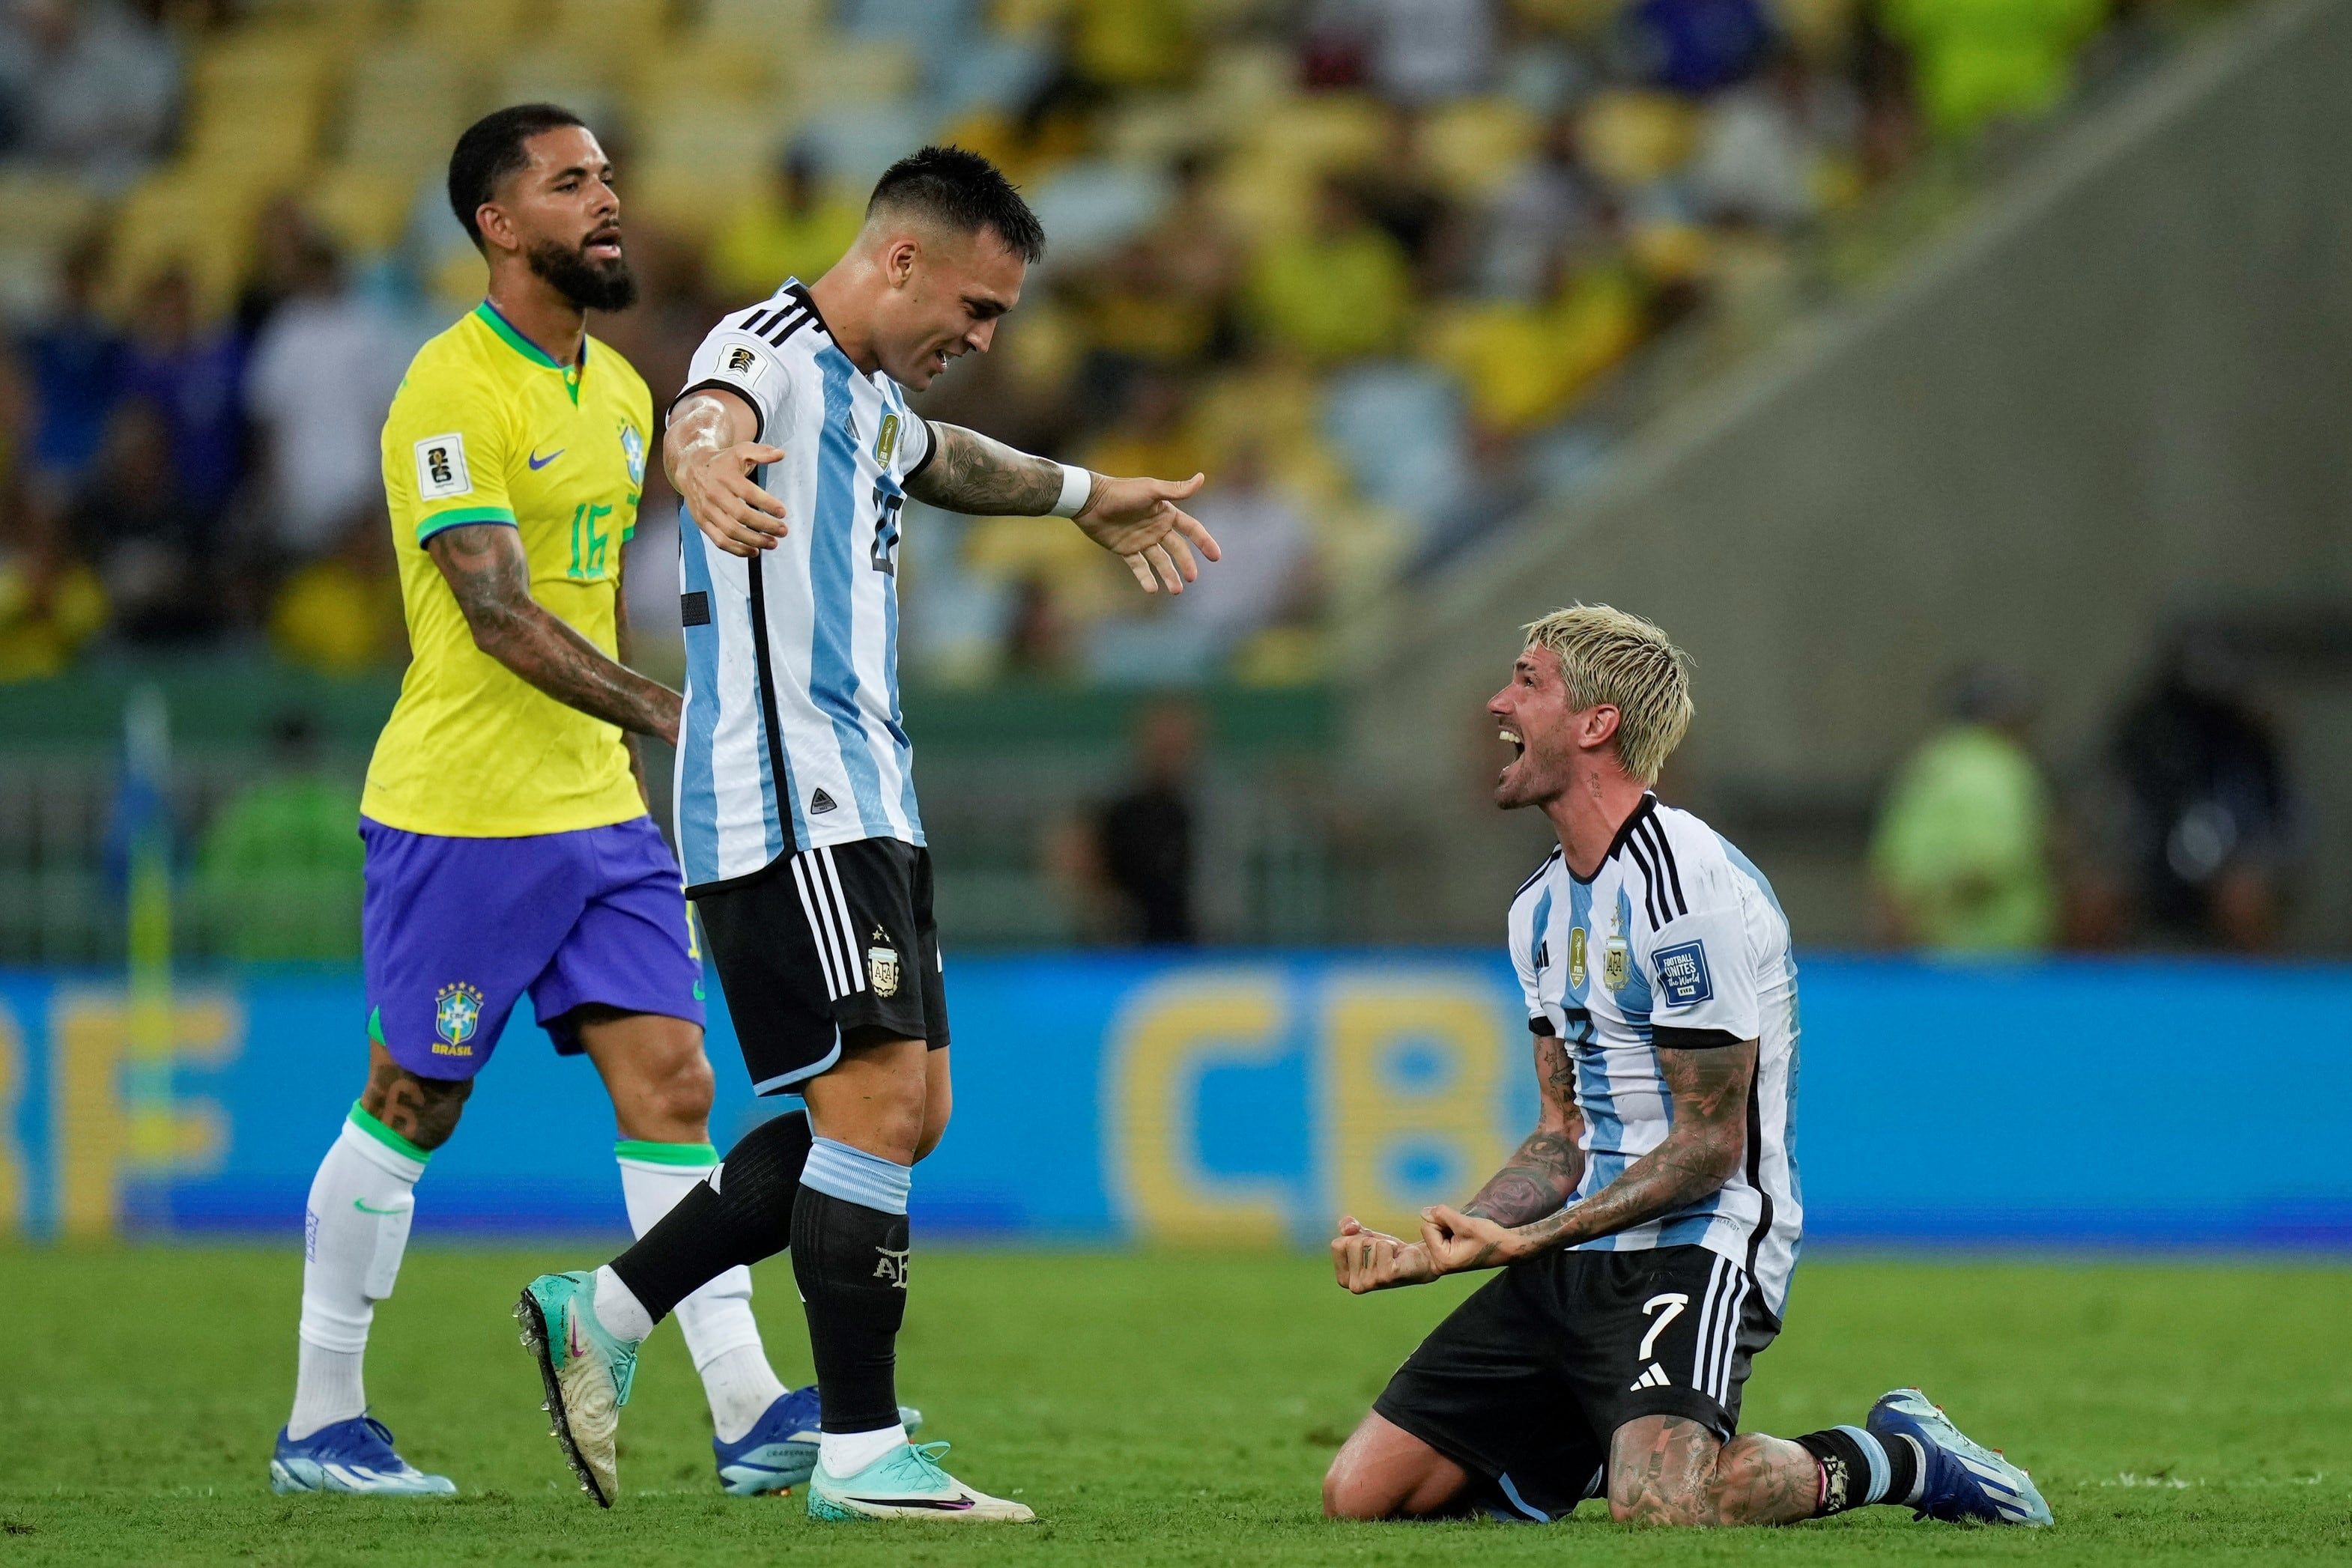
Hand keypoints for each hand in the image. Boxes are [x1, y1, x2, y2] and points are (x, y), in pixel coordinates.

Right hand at [679, 440, 787, 556]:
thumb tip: (781, 454)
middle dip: (765, 526)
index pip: (748, 493)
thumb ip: (761, 452)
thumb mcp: (740, 451)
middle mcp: (714, 494)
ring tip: (773, 543)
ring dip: (754, 541)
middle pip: (740, 515)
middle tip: (783, 531)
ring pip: (730, 531)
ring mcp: (706, 510)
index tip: (783, 512)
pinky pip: (719, 541)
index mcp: (725, 476)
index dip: (766, 504)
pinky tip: (754, 551)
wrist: (691, 468)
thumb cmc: (722, 462)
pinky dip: (737, 550)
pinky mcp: (702, 523)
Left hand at [1073, 471, 1220, 594]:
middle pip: (1178, 549)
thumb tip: (1202, 478)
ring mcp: (1141, 540)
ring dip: (1169, 575)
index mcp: (1166, 514)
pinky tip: (1153, 589)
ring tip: (1176, 591)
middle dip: (1186, 564)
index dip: (1204, 541)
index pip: (1191, 529)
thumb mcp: (1151, 490)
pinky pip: (1139, 566)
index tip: (1216, 557)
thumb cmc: (1122, 492)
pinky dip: (1145, 578)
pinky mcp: (1125, 550)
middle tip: (1192, 578)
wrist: (1090, 501)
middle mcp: (1156, 528)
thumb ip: (1176, 490)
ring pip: (1160, 561)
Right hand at [1330, 1214, 1436, 1293]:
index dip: (1354, 1239)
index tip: (1367, 1249)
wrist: (1416, 1259)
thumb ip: (1348, 1227)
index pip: (1337, 1244)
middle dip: (1368, 1240)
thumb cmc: (1387, 1251)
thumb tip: (1348, 1228)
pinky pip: (1382, 1246)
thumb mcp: (1363, 1235)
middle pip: (1351, 1242)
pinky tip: (1397, 1258)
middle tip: (1382, 1253)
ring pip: (1367, 1243)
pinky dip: (1391, 1246)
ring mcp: (1370, 1283)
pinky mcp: (1386, 1276)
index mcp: (1344, 1279)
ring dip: (1381, 1243)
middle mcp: (1355, 1285)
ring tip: (1391, 1256)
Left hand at [1418, 1204, 1522, 1276]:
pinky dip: (1450, 1232)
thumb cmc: (1489, 1237)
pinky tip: (1463, 1237)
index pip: (1427, 1227)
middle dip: (1445, 1225)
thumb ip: (1442, 1215)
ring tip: (1464, 1234)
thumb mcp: (1466, 1223)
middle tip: (1464, 1232)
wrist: (1506, 1247)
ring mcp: (1441, 1263)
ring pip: (1434, 1232)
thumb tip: (1423, 1212)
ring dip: (1448, 1227)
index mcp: (1442, 1259)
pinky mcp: (1445, 1259)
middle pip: (1429, 1230)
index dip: (1443, 1221)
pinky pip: (1439, 1237)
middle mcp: (1438, 1265)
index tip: (1461, 1228)